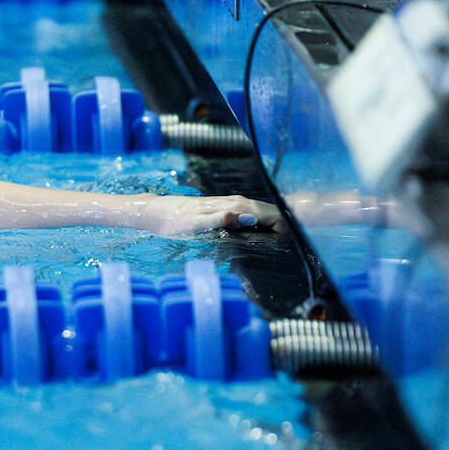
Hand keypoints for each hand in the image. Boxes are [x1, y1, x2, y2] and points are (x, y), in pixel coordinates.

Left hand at [142, 193, 283, 234]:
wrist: (157, 213)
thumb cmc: (174, 222)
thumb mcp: (196, 225)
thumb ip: (222, 221)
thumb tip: (248, 219)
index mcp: (234, 206)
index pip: (270, 214)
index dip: (284, 228)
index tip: (289, 245)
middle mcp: (236, 201)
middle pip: (269, 211)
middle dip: (284, 225)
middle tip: (291, 247)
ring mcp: (231, 203)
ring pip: (261, 211)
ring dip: (274, 223)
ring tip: (283, 242)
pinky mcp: (225, 206)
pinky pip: (251, 212)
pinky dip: (262, 221)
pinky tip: (264, 233)